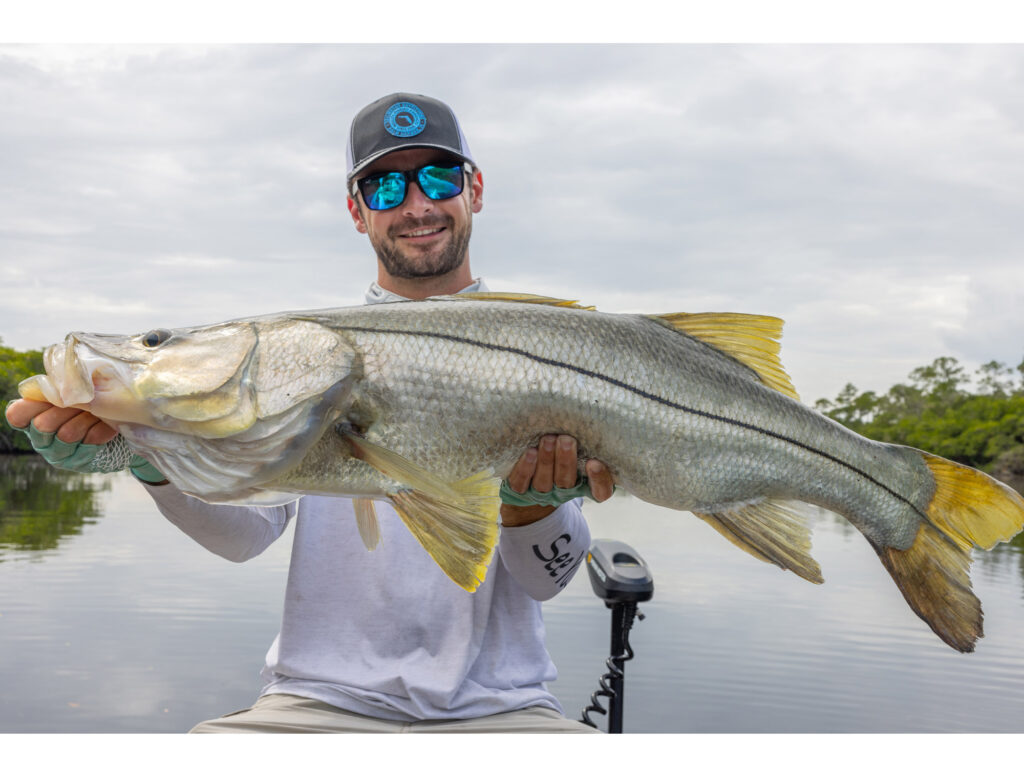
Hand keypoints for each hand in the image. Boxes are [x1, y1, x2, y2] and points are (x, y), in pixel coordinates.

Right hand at [5, 398, 165, 483]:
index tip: (54, 394)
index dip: (32, 405)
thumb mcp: (82, 390)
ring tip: (99, 412)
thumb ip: (65, 386)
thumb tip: (60, 379)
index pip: (17, 415)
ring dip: (87, 418)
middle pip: (42, 424)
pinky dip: (101, 429)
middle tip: (85, 401)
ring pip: (67, 434)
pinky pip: (88, 443)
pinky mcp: (78, 462)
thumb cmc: (99, 402)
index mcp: (35, 416)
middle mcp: (42, 437)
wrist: (127, 427)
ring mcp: (59, 452)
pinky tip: (109, 424)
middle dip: (67, 408)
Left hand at [500, 434, 613, 526]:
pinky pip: (521, 483)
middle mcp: (563, 492)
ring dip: (546, 460)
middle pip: (567, 482)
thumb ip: (585, 444)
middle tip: (566, 440)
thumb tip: (588, 421)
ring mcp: (539, 493)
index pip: (600, 491)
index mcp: (584, 486)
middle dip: (566, 460)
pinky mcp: (518, 490)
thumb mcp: (577, 454)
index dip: (599, 479)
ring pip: (544, 482)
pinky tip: (530, 452)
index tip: (594, 463)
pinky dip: (525, 468)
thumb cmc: (559, 461)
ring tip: (547, 440)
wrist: (528, 489)